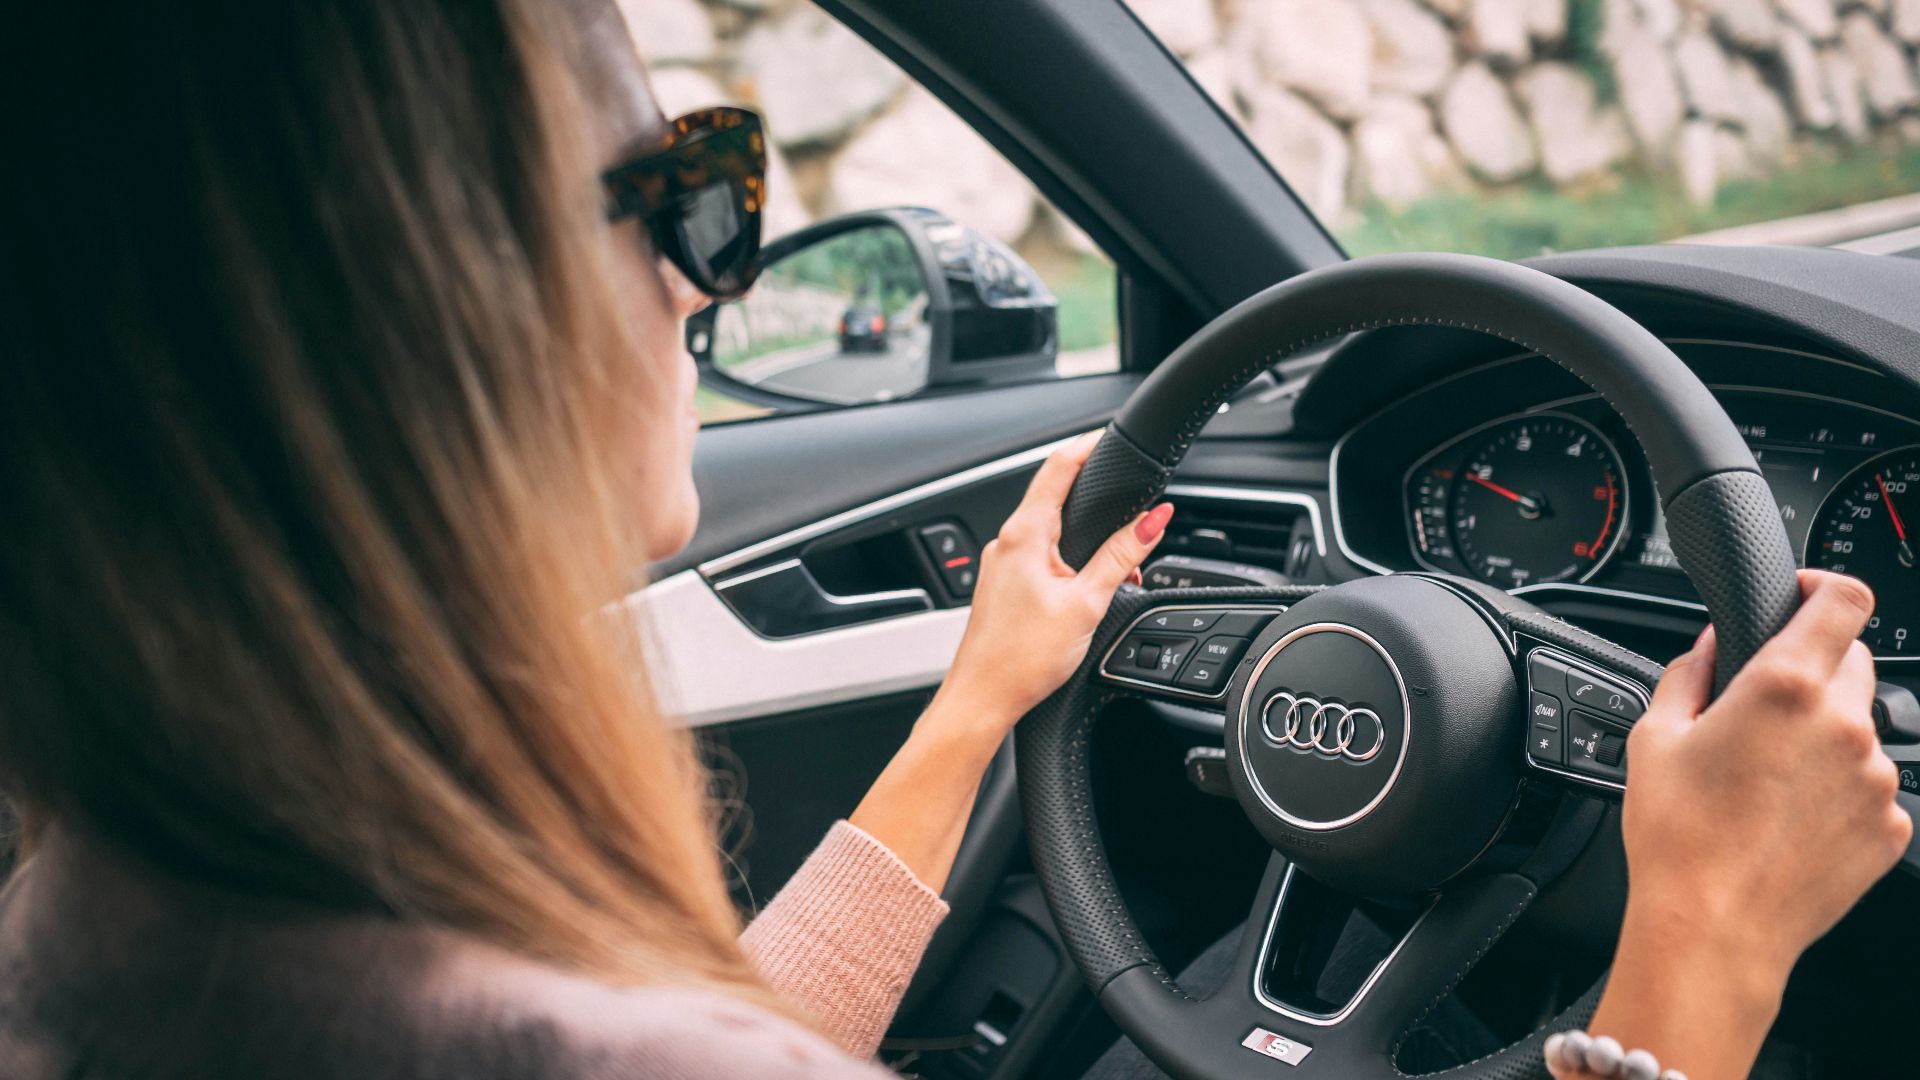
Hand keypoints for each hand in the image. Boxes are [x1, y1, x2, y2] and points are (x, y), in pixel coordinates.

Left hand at [849, 431, 1167, 891]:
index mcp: (1024, 534)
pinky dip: (1068, 560)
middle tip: (1132, 505)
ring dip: (1085, 537)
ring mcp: (1001, 564)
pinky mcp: (1003, 586)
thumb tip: (1153, 520)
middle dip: (1096, 499)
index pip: (1058, 467)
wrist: (981, 700)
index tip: (1112, 437)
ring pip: (1049, 531)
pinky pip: (1039, 556)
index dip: (1088, 446)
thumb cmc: (1022, 659)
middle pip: (1055, 496)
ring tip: (1119, 562)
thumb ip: (1122, 556)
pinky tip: (1087, 587)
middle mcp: (1007, 542)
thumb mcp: (1087, 602)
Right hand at [1580, 570, 1909, 1078]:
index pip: (1845, 599)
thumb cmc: (1677, 838)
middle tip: (1763, 705)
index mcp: (1785, 687)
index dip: (1824, 586)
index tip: (1803, 596)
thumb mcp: (1654, 737)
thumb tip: (1713, 645)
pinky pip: (1870, 785)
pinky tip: (1789, 816)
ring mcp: (1875, 779)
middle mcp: (1844, 725)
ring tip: (1768, 778)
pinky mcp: (1890, 826)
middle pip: (1854, 659)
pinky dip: (1838, 788)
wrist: (1714, 929)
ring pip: (1860, 726)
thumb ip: (1690, 673)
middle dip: (1813, 666)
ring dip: (1824, 733)